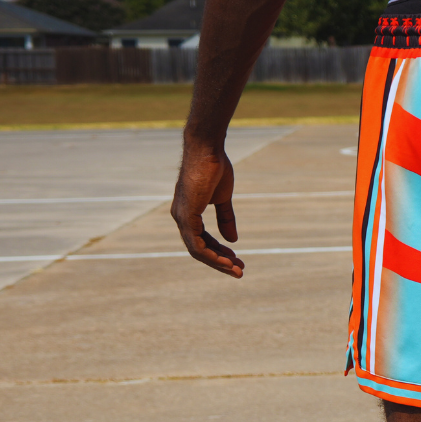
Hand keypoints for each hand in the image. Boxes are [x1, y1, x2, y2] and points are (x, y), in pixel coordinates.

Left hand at [171, 143, 244, 277]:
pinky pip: (197, 246)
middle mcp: (181, 218)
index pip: (202, 240)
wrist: (207, 150)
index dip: (219, 252)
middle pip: (200, 250)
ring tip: (237, 270)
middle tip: (239, 271)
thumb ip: (225, 219)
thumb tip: (232, 240)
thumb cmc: (214, 168)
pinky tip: (227, 261)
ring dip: (218, 264)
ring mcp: (182, 218)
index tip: (236, 258)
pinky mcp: (186, 217)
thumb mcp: (223, 198)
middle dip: (220, 262)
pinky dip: (212, 256)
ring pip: (198, 252)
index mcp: (188, 213)